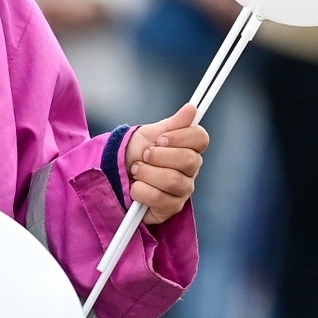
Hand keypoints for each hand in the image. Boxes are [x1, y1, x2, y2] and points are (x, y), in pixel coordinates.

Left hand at [125, 103, 208, 224]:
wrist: (116, 174)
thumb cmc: (136, 153)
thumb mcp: (151, 134)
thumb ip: (173, 123)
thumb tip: (192, 108)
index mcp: (189, 148)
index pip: (200, 138)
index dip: (181, 137)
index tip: (161, 138)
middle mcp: (190, 170)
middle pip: (188, 160)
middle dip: (158, 156)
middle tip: (144, 155)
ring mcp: (183, 190)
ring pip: (173, 180)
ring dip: (147, 173)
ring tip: (136, 171)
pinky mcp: (171, 208)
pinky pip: (160, 199)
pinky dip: (141, 191)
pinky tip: (135, 188)